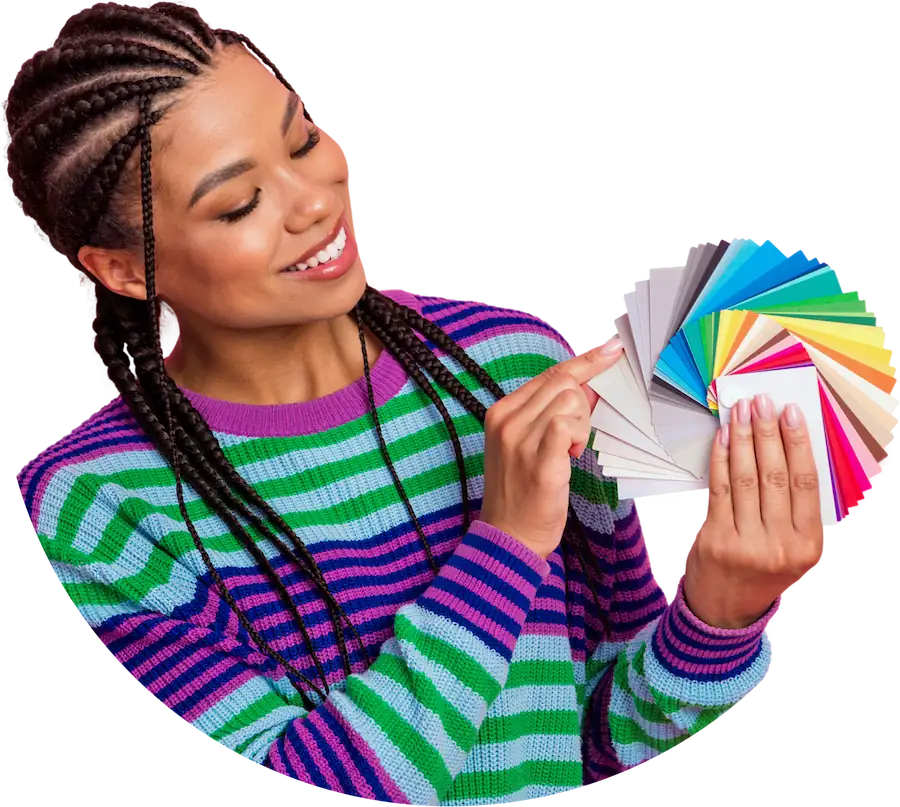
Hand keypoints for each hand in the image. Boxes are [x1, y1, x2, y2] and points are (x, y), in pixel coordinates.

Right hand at [480, 339, 622, 559]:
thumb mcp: (527, 444)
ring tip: (569, 453)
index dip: (584, 361)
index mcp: (502, 412)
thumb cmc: (522, 492)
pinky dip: (579, 437)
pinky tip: (572, 456)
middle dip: (584, 403)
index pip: (549, 374)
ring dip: (582, 425)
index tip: (611, 349)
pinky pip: (569, 426)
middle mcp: (507, 420)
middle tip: (578, 436)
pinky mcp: (539, 461)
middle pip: (563, 382)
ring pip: (571, 402)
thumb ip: (551, 413)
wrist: (507, 536)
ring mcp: (520, 440)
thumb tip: (588, 385)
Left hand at [682, 395, 827, 628]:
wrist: (725, 608)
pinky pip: (719, 489)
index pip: (805, 482)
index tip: (791, 412)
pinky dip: (720, 459)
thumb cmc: (761, 569)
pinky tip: (722, 437)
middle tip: (762, 402)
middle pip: (774, 475)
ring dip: (742, 439)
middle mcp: (779, 545)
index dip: (797, 442)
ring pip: (745, 478)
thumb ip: (793, 507)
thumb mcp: (792, 547)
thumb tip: (785, 444)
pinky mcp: (715, 538)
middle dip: (767, 432)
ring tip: (740, 411)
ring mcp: (745, 543)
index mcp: (807, 544)